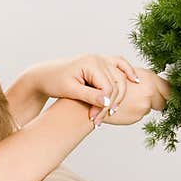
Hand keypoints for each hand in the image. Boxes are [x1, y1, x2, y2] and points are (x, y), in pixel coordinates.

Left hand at [5, 54, 140, 126]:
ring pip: (120, 78)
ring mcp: (101, 59)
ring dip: (118, 96)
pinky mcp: (101, 63)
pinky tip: (136, 81)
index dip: (103, 106)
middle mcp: (99, 58)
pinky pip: (120, 66)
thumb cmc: (54, 81)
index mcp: (91, 62)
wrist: (45, 75)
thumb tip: (107, 103)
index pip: (108, 87)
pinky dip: (128, 72)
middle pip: (116, 84)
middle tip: (98, 121)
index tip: (93, 119)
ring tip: (110, 113)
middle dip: (110, 104)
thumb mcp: (70, 90)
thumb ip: (89, 96)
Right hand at [89, 68, 169, 126]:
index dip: (170, 93)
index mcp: (150, 79)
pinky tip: (122, 107)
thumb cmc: (109, 83)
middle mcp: (150, 92)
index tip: (170, 96)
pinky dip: (132, 112)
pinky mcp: (136, 117)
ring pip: (149, 108)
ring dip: (142, 106)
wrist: (94, 97)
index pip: (170, 89)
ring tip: (127, 100)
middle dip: (157, 101)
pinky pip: (139, 115)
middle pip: (164, 101)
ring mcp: (143, 106)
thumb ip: (146, 80)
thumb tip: (160, 87)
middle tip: (144, 98)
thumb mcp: (130, 74)